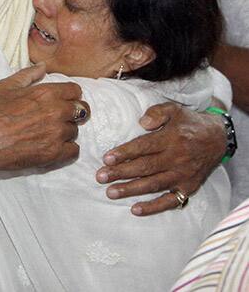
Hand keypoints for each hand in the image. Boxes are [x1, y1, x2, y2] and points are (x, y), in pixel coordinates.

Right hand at [0, 63, 88, 187]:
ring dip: (66, 131)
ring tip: (48, 133)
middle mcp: (57, 111)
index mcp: (47, 92)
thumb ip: (29, 75)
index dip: (69, 95)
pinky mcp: (54, 154)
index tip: (62, 100)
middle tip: (57, 117)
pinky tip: (52, 146)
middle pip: (81, 110)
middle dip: (72, 112)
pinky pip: (74, 151)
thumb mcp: (6, 86)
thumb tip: (43, 67)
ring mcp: (57, 134)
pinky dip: (66, 149)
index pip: (76, 90)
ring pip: (75, 131)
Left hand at [95, 103, 224, 215]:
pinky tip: (135, 209)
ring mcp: (182, 176)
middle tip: (100, 177)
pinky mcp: (188, 188)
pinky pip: (170, 201)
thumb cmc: (189, 122)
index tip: (106, 159)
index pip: (144, 147)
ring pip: (153, 185)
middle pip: (144, 167)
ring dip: (131, 190)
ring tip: (110, 192)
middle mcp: (176, 158)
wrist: (217, 139)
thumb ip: (157, 113)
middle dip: (120, 173)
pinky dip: (153, 207)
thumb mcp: (174, 109)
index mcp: (171, 139)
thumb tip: (142, 123)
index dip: (124, 153)